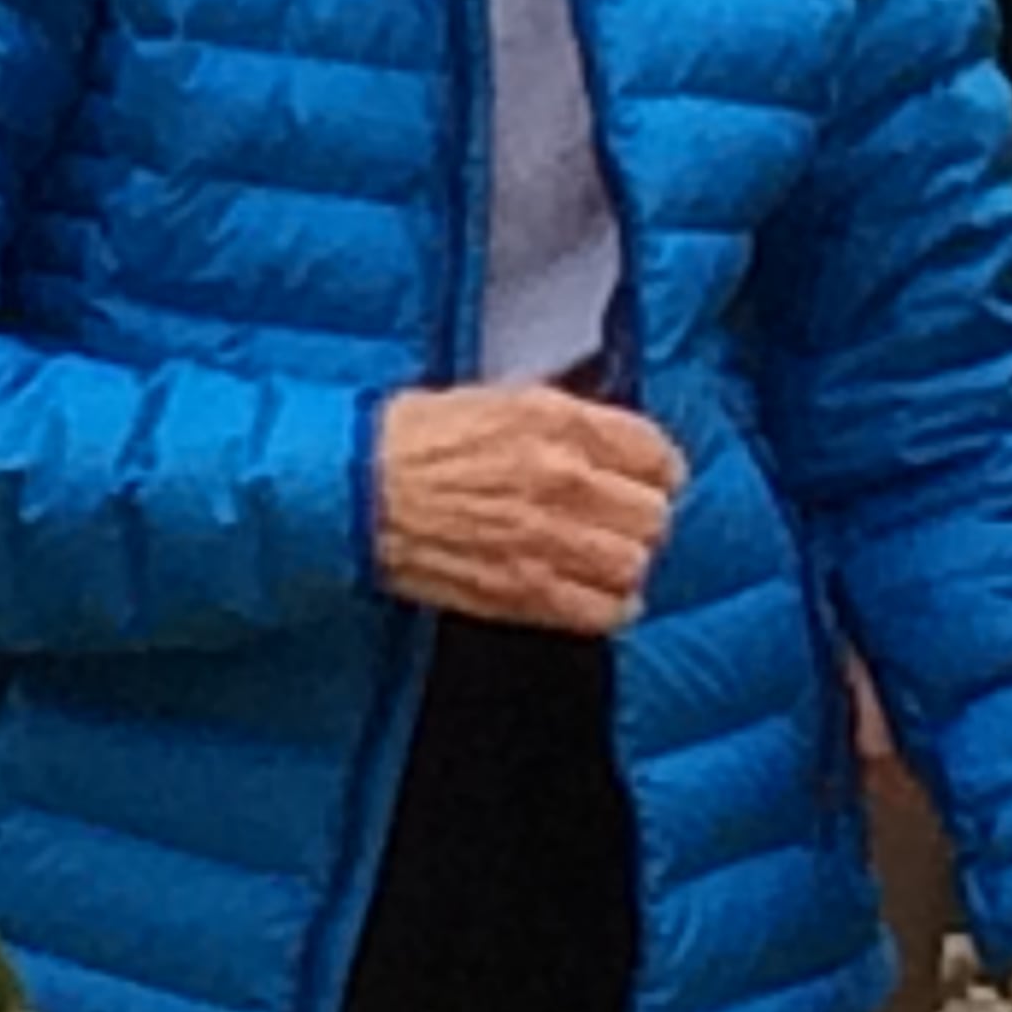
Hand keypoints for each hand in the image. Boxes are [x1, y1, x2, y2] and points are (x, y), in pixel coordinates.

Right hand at [372, 384, 686, 632]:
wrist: (353, 487)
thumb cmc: (414, 440)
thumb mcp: (501, 400)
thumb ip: (567, 421)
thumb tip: (614, 444)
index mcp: (558, 422)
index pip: (655, 454)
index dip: (657, 472)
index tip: (649, 480)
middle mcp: (561, 479)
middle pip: (653, 515)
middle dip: (642, 520)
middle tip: (622, 522)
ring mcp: (542, 538)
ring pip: (634, 564)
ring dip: (626, 564)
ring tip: (605, 560)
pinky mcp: (519, 590)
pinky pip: (600, 612)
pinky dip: (609, 608)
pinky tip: (595, 596)